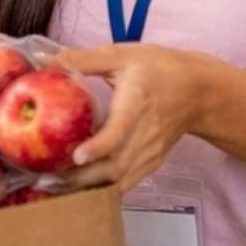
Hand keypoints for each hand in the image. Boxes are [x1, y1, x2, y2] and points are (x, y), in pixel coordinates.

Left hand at [52, 43, 217, 192]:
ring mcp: (150, 152)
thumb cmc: (160, 69)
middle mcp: (146, 134)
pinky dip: (103, 190)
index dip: (99, 147)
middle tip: (47, 179)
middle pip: (115, 166)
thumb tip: (44, 60)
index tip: (77, 156)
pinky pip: (126, 182)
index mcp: (137, 104)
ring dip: (87, 188)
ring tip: (55, 188)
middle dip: (81, 178)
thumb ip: (83, 59)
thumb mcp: (123, 55)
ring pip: (119, 180)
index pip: (119, 132)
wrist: (200, 91)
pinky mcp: (152, 162)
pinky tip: (77, 190)